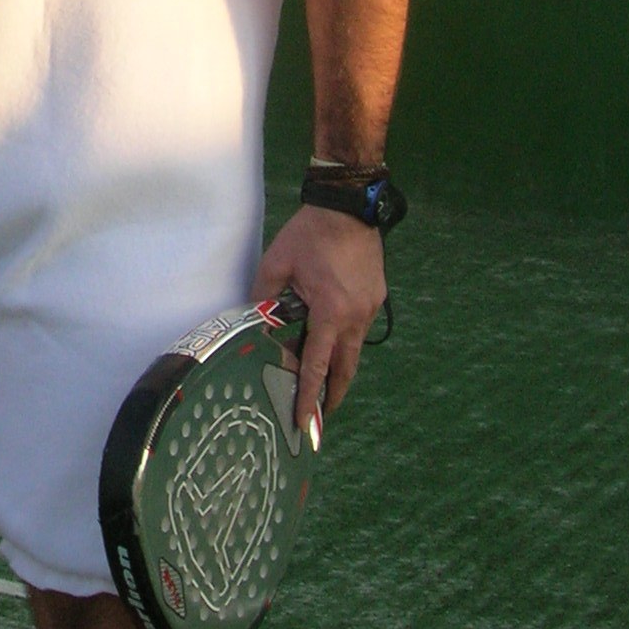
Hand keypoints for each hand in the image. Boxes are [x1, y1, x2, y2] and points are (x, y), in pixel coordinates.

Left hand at [252, 205, 385, 429]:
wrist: (347, 207)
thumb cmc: (309, 234)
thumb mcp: (277, 264)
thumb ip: (263, 297)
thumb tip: (253, 319)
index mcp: (331, 312)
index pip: (317, 365)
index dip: (308, 395)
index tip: (304, 421)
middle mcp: (356, 316)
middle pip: (345, 368)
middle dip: (332, 395)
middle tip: (319, 417)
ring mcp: (370, 307)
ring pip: (355, 350)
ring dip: (341, 370)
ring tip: (327, 388)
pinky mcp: (375, 297)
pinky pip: (360, 329)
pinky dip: (346, 342)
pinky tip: (333, 343)